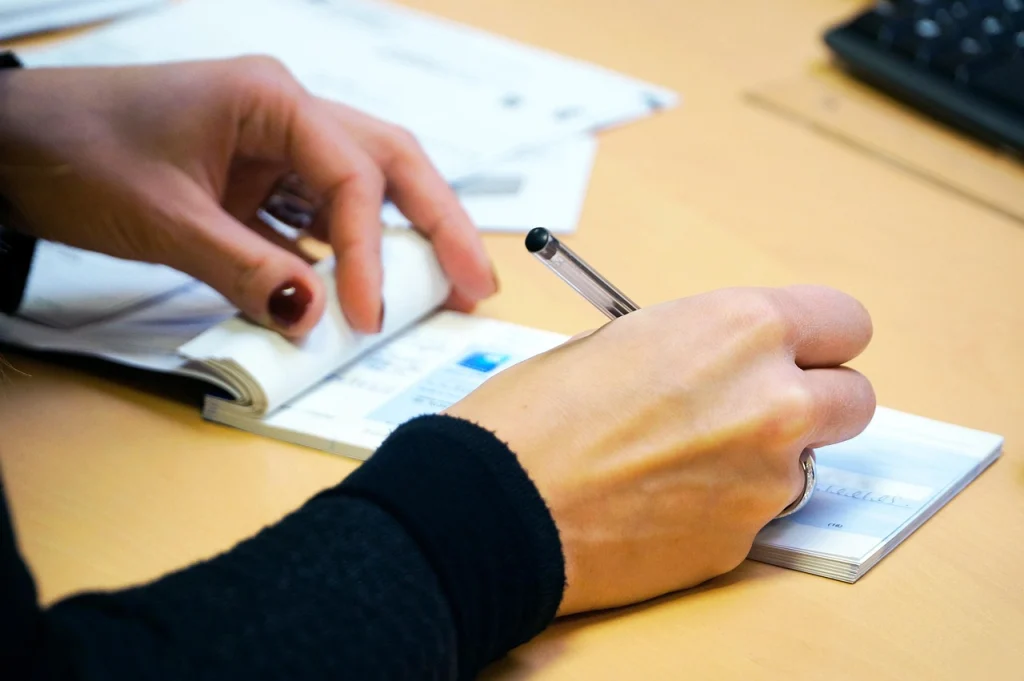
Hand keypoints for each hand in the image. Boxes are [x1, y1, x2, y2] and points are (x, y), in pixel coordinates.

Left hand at [0, 58, 496, 335]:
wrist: (13, 146)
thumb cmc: (75, 153)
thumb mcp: (163, 219)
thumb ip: (244, 270)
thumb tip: (315, 320)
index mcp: (270, 99)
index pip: (351, 178)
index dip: (370, 251)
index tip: (369, 315)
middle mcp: (286, 115)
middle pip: (391, 164)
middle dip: (439, 223)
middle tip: (478, 284)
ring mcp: (275, 147)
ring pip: (364, 190)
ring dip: (405, 238)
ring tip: (446, 288)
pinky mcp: (258, 180)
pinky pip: (319, 217)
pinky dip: (345, 254)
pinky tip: (364, 289)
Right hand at [446, 286, 874, 614]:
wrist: (495, 505)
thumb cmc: (536, 413)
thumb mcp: (623, 339)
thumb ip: (701, 346)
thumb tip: (727, 366)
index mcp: (741, 329)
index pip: (844, 322)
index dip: (817, 340)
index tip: (798, 354)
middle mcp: (773, 402)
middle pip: (854, 399)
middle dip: (815, 402)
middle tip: (758, 409)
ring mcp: (765, 481)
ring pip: (803, 464)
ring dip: (762, 459)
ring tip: (678, 463)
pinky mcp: (741, 543)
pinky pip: (755, 515)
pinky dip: (723, 507)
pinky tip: (660, 502)